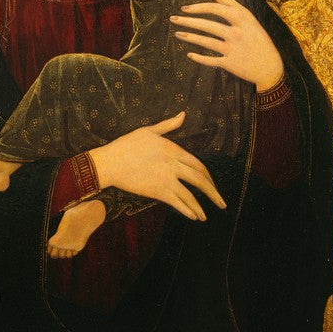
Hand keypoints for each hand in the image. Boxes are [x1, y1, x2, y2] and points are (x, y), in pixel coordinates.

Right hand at [89, 112, 225, 220]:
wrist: (110, 162)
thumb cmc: (127, 144)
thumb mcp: (149, 130)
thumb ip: (168, 125)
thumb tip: (183, 114)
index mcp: (173, 149)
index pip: (198, 164)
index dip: (208, 176)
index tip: (213, 184)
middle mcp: (174, 165)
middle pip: (200, 180)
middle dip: (213, 193)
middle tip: (221, 203)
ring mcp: (166, 179)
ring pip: (190, 195)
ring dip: (200, 207)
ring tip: (206, 217)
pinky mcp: (157, 191)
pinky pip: (177, 203)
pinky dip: (187, 210)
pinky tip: (194, 217)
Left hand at [170, 0, 283, 91]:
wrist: (270, 67)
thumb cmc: (258, 39)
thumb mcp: (249, 18)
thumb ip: (230, 3)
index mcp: (243, 19)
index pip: (216, 9)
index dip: (199, 7)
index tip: (185, 8)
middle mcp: (237, 33)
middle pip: (208, 25)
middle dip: (188, 21)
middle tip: (173, 19)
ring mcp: (233, 49)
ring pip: (206, 42)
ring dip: (189, 37)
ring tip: (177, 34)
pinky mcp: (230, 64)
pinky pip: (210, 60)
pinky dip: (199, 58)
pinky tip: (189, 54)